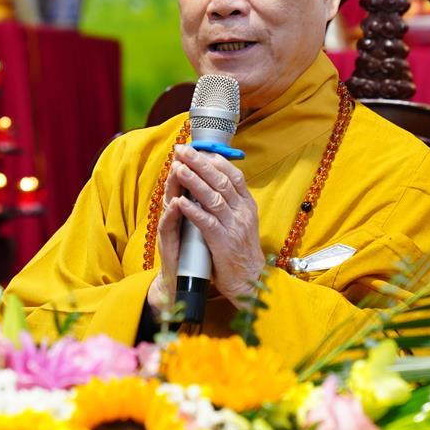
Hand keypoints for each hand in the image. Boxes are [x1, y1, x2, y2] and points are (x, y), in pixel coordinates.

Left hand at [154, 145, 264, 309]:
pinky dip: (193, 210)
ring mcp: (234, 227)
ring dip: (194, 181)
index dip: (214, 160)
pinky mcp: (223, 242)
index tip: (198, 149)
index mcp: (248, 205)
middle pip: (221, 180)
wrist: (250, 280)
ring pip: (213, 197)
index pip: (234, 175)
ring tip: (178, 168)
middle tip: (183, 150)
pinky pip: (206, 222)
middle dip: (200, 163)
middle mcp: (243, 212)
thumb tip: (216, 181)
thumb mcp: (242, 222)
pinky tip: (180, 201)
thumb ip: (232, 202)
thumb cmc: (241, 251)